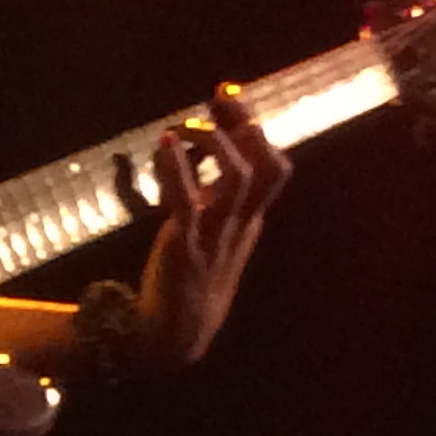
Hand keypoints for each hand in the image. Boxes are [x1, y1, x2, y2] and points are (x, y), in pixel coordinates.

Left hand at [124, 84, 288, 367]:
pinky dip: (176, 168)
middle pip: (265, 166)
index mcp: (250, 220)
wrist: (173, 337)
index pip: (273, 167)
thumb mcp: (214, 233)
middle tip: (219, 97)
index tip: (228, 98)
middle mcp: (239, 224)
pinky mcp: (185, 247)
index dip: (256, 129)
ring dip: (214, 143)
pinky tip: (163, 144)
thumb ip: (215, 195)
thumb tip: (211, 152)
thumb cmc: (191, 280)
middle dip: (246, 125)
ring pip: (237, 179)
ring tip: (185, 126)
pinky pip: (187, 201)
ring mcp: (216, 235)